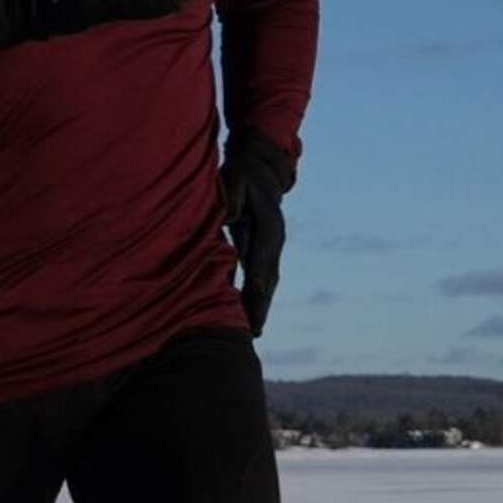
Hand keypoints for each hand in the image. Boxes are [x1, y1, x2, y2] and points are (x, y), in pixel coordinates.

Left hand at [222, 145, 292, 333]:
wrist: (261, 169)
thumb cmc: (244, 174)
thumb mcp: (236, 179)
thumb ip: (232, 198)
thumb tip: (228, 217)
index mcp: (269, 226)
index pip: (262, 258)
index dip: (257, 280)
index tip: (254, 302)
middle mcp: (274, 241)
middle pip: (269, 279)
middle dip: (261, 305)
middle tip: (253, 331)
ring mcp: (271, 248)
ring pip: (268, 282)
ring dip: (260, 306)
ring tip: (252, 332)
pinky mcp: (264, 251)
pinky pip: (262, 278)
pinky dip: (257, 297)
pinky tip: (247, 315)